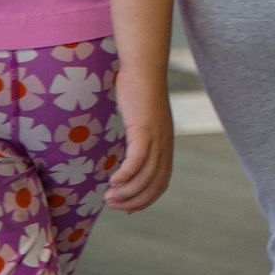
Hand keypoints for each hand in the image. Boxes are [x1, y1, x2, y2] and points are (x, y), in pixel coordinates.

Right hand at [106, 67, 173, 212]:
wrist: (144, 66)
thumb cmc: (138, 91)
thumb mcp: (140, 120)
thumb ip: (137, 137)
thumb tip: (127, 152)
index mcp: (165, 144)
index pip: (161, 183)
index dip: (146, 200)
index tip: (127, 208)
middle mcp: (164, 144)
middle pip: (155, 185)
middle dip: (134, 201)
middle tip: (113, 205)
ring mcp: (156, 137)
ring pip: (145, 176)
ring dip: (127, 192)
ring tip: (109, 198)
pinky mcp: (144, 128)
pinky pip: (137, 160)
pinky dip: (126, 175)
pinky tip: (112, 181)